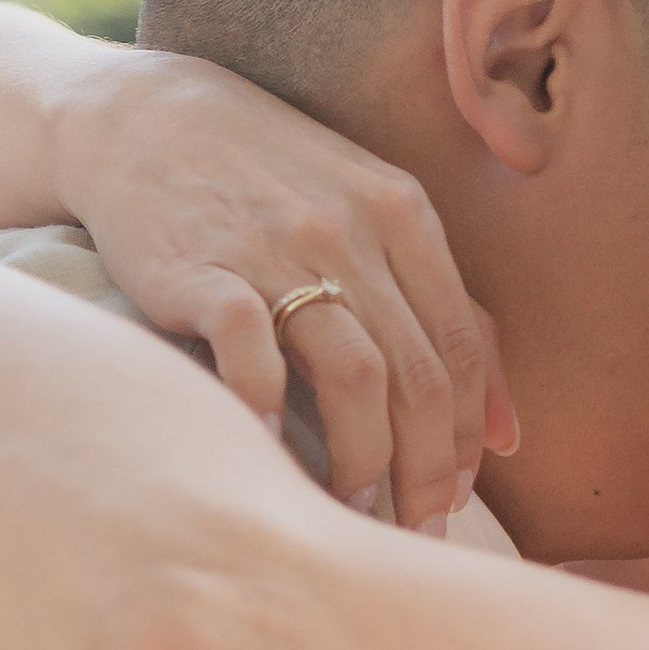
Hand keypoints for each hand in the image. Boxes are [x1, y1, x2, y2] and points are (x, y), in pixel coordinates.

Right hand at [50, 52, 516, 529]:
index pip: (461, 348)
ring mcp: (276, 248)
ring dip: (361, 461)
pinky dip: (269, 414)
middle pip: (417, 374)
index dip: (464, 436)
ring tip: (349, 509)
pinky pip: (252, 356)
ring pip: (354, 376)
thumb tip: (507, 433)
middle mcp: (351, 230)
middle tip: (410, 530)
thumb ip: (442, 310)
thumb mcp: (369, 214)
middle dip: (424, 469)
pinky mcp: (201, 268)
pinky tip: (271, 453)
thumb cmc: (268, 182)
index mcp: (404, 215)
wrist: (141, 119)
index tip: (454, 497)